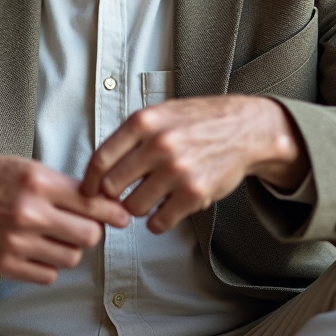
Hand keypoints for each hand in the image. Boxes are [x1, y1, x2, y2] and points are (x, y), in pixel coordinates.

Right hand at [0, 151, 129, 284]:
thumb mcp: (26, 167)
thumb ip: (62, 186)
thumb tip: (101, 202)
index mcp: (38, 182)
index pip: (93, 203)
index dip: (113, 211)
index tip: (122, 215)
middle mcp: (29, 212)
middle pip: (89, 235)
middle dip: (91, 231)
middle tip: (82, 225)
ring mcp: (16, 241)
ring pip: (70, 257)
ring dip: (68, 248)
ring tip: (53, 235)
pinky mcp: (4, 264)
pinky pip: (47, 275)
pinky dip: (48, 265)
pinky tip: (38, 249)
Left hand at [80, 95, 307, 233]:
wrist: (246, 129)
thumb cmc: (200, 121)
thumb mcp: (161, 113)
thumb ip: (131, 135)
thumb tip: (99, 168)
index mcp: (144, 122)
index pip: (100, 160)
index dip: (90, 182)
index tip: (90, 192)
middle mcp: (158, 145)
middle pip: (112, 187)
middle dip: (114, 196)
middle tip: (123, 196)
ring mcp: (177, 170)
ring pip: (134, 207)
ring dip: (139, 207)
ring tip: (153, 196)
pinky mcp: (194, 193)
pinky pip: (159, 222)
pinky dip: (158, 221)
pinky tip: (166, 209)